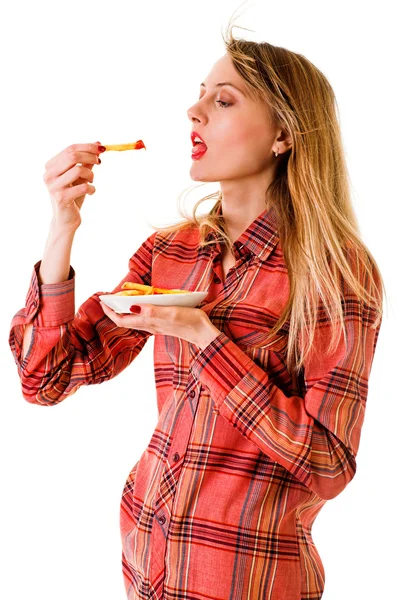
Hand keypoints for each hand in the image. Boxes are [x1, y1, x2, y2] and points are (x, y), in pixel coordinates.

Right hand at [43, 141, 103, 232]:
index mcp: (50, 166)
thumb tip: (98, 143)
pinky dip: (92, 188)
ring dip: (91, 175)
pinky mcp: (61, 198)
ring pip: (79, 170)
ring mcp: (54, 187)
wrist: (66, 220)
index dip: (88, 147)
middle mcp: (49, 175)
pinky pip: (83, 187)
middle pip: (73, 156)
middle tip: (100, 162)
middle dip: (90, 157)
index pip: (70, 149)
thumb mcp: (79, 176)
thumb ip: (86, 161)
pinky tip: (91, 192)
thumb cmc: (73, 196)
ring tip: (91, 182)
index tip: (101, 148)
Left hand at [99, 300, 221, 349]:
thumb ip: (152, 310)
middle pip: (126, 320)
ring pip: (134, 319)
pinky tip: (140, 303)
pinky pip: (144, 317)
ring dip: (125, 310)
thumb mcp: (171, 312)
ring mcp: (156, 326)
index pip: (122, 320)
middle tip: (108, 299)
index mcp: (149, 323)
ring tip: (120, 299)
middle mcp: (150, 326)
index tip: (102, 301)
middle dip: (115, 310)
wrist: (204, 333)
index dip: (110, 312)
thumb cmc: (190, 321)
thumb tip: (132, 306)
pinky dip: (137, 310)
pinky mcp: (163, 324)